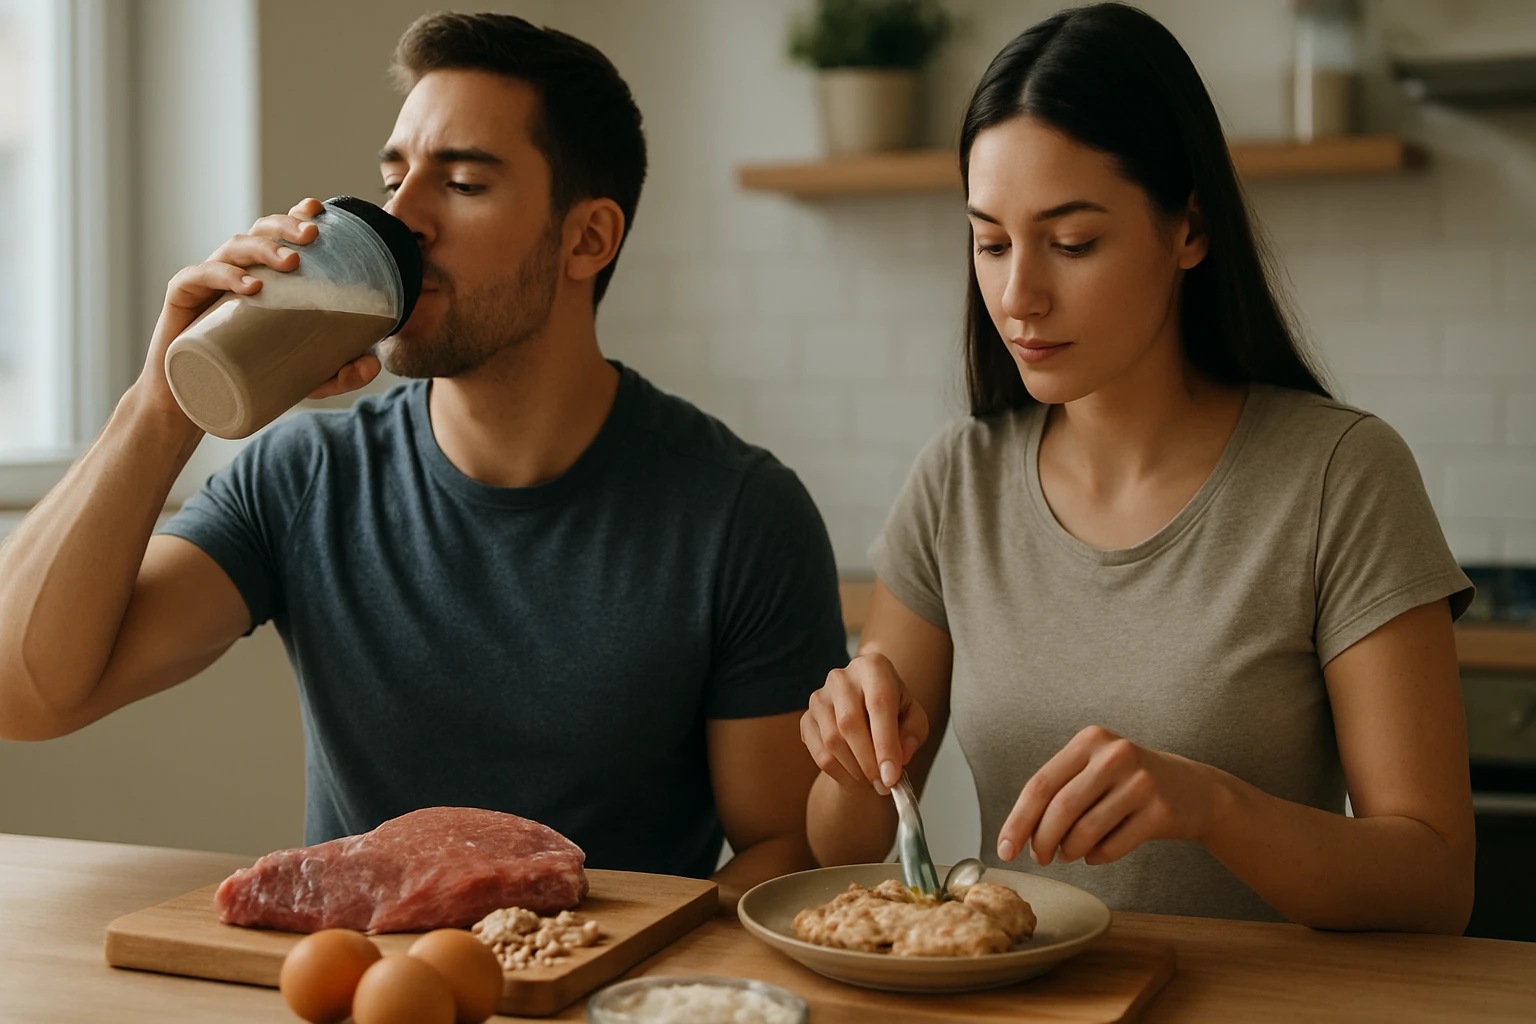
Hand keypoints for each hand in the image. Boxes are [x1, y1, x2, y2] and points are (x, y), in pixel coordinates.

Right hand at [134, 198, 381, 418]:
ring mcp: (207, 283)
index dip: (295, 215)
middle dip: (287, 226)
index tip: (319, 211)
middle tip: (313, 235)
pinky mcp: (182, 300)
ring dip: (263, 248)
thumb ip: (341, 371)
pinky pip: (197, 277)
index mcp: (262, 275)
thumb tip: (374, 361)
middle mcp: (236, 270)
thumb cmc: (250, 377)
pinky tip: (248, 285)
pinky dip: (222, 274)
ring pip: (233, 248)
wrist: (196, 402)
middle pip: (260, 231)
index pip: (279, 234)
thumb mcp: (306, 379)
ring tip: (290, 262)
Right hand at [801, 652, 928, 796]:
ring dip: (854, 770)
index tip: (891, 776)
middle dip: (868, 762)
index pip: (879, 705)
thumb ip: (913, 734)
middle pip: (849, 724)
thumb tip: (900, 756)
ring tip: (872, 781)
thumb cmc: (893, 711)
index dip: (885, 744)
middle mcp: (841, 678)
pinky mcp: (806, 718)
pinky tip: (854, 776)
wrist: (865, 710)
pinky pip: (818, 753)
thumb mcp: (914, 717)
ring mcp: (819, 697)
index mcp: (873, 667)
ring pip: (832, 741)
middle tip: (883, 785)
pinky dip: (838, 773)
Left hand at [997, 726, 1225, 866]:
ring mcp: (1141, 782)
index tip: (1005, 849)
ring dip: (1069, 851)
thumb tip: (1020, 835)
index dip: (1018, 820)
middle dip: (1042, 842)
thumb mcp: (1095, 769)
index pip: (1040, 784)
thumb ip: (1060, 792)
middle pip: (1060, 809)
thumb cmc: (1129, 782)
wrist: (1195, 789)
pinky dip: (1096, 857)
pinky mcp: (1160, 811)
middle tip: (1039, 858)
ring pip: (1085, 831)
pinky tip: (1095, 854)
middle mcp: (1114, 755)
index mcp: (1090, 740)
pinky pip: (1112, 846)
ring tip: (1068, 854)